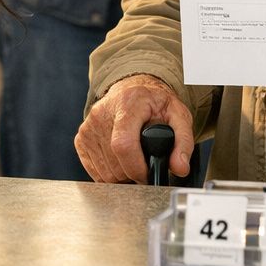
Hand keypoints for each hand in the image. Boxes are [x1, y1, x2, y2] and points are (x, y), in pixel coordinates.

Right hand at [75, 74, 192, 182]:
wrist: (132, 90)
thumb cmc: (155, 104)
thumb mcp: (178, 116)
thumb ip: (183, 141)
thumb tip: (180, 167)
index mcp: (128, 103)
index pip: (123, 145)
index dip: (136, 168)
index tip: (148, 174)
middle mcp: (103, 112)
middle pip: (115, 163)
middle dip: (133, 174)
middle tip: (145, 165)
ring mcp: (89, 126)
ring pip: (105, 172)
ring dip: (122, 175)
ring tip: (134, 160)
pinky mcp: (81, 137)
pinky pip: (95, 171)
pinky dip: (109, 174)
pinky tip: (120, 160)